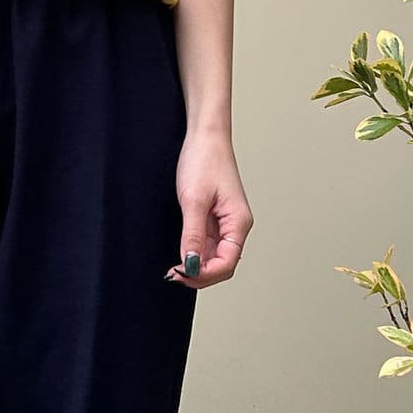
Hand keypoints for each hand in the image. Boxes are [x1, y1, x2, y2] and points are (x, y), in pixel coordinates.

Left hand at [165, 130, 250, 287]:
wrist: (204, 137)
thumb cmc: (204, 161)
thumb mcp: (193, 201)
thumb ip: (193, 236)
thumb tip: (192, 265)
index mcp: (239, 223)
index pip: (227, 264)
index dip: (204, 275)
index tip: (180, 274)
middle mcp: (236, 227)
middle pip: (222, 265)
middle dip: (200, 275)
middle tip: (174, 275)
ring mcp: (225, 224)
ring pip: (214, 258)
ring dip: (197, 266)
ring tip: (175, 267)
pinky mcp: (214, 219)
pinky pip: (208, 245)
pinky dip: (195, 254)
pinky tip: (181, 254)